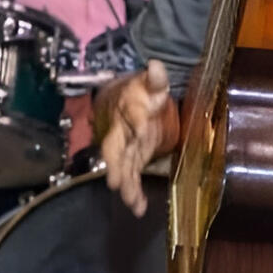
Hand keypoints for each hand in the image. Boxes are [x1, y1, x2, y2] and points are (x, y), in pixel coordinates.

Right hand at [97, 60, 173, 216]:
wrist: (131, 99)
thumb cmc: (143, 91)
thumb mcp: (151, 82)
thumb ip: (155, 77)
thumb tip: (156, 65)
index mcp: (128, 110)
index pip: (132, 117)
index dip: (137, 124)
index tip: (143, 129)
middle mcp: (123, 132)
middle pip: (117, 150)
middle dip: (117, 166)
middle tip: (116, 182)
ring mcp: (128, 148)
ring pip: (124, 168)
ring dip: (127, 185)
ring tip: (132, 202)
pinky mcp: (135, 159)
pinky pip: (132, 177)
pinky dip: (134, 192)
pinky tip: (139, 207)